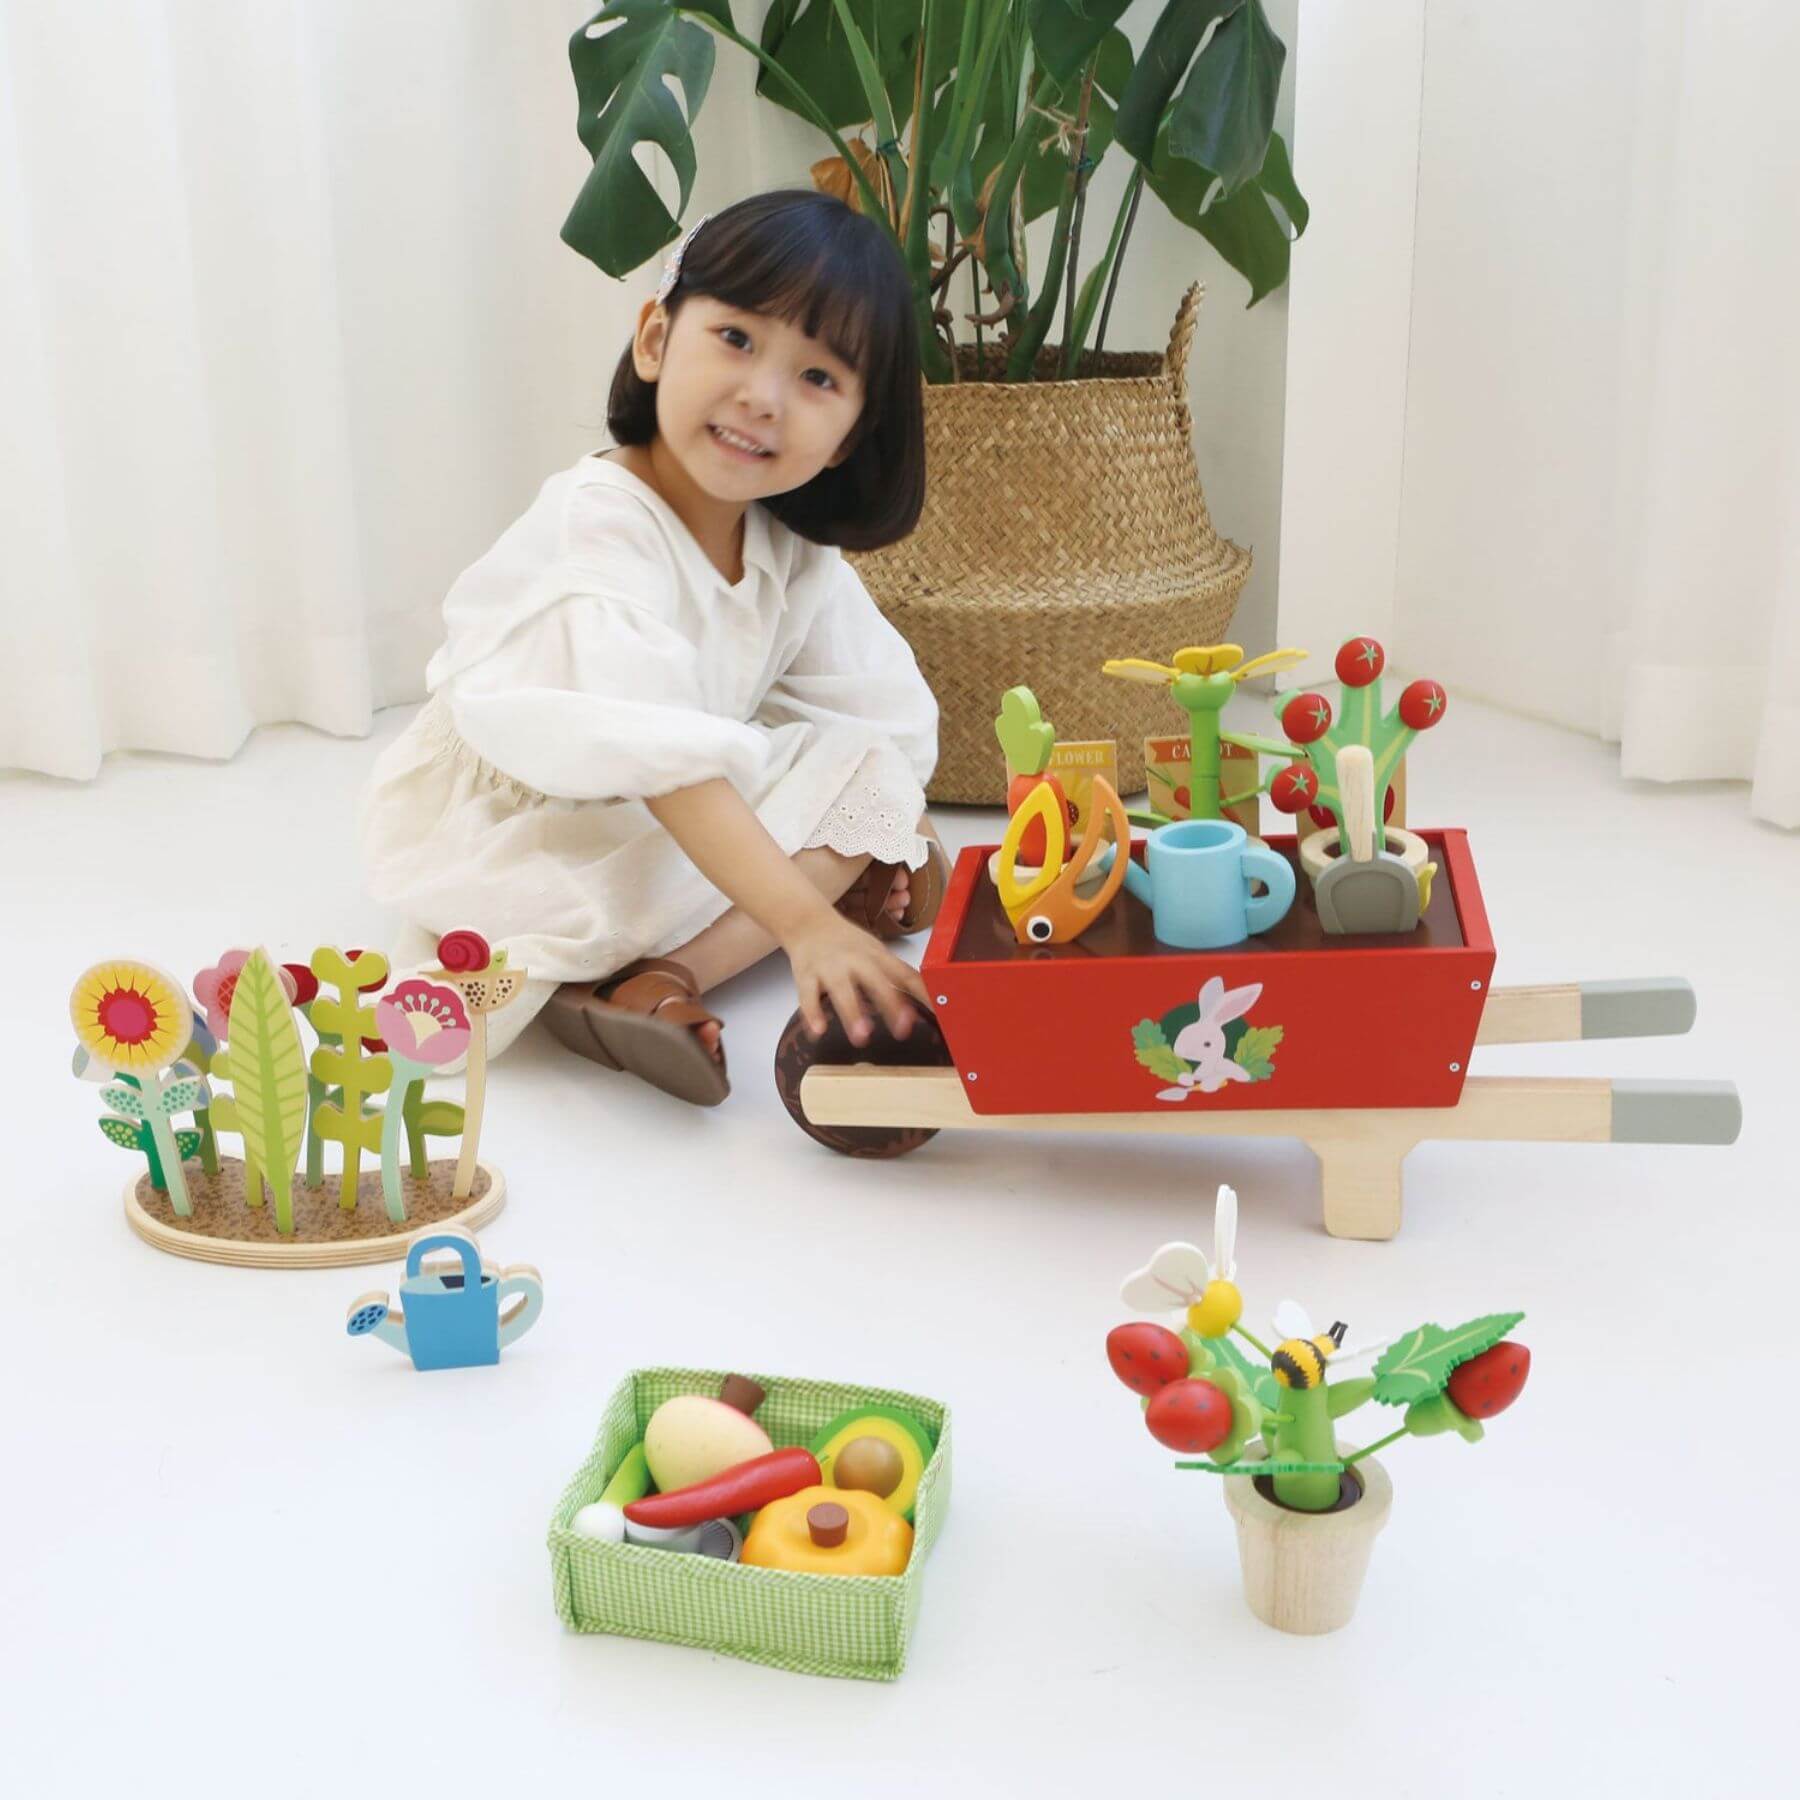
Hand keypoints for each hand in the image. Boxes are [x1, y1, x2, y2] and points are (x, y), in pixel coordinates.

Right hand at [783, 912, 931, 1045]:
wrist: (808, 922)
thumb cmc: (848, 944)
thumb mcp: (875, 954)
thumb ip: (895, 980)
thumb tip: (920, 1011)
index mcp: (877, 956)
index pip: (905, 975)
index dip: (923, 993)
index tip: (939, 1013)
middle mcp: (856, 961)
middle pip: (875, 981)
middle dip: (889, 1004)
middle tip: (902, 1031)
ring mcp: (830, 968)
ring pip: (842, 990)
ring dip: (852, 1012)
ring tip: (861, 1036)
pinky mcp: (807, 976)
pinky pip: (808, 996)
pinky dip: (812, 1013)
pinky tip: (818, 1031)